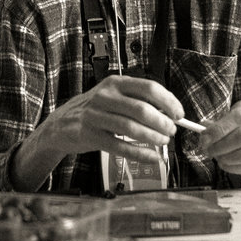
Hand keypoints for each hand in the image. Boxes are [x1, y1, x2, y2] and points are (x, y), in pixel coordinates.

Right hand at [48, 74, 184, 163]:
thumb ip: (138, 101)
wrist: (61, 124)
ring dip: (152, 138)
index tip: (179, 114)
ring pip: (131, 128)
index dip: (168, 101)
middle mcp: (105, 97)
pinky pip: (120, 147)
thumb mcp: (113, 96)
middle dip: (162, 122)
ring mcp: (96, 116)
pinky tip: (151, 157)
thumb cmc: (94, 110)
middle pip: (141, 109)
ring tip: (162, 142)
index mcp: (115, 83)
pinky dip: (140, 154)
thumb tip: (170, 113)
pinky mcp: (91, 136)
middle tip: (171, 131)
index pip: (148, 88)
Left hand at [199, 100, 240, 176]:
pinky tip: (225, 164)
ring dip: (229, 158)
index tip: (204, 138)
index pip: (237, 118)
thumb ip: (213, 126)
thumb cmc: (231, 125)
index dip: (219, 129)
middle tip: (209, 151)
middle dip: (222, 146)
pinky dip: (235, 167)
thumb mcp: (222, 119)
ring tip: (217, 157)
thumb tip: (204, 136)